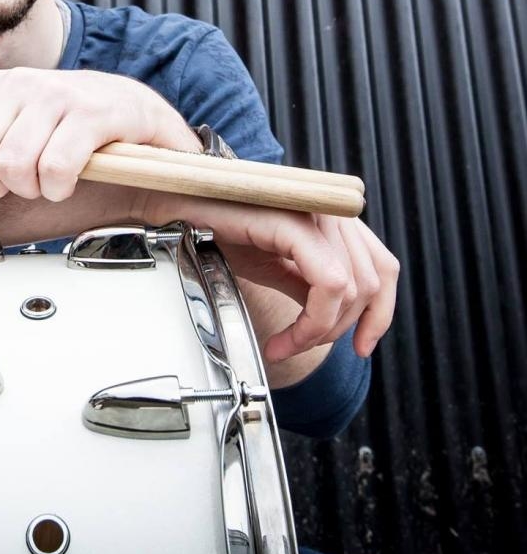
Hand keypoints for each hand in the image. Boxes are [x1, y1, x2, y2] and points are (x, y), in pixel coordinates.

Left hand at [0, 68, 196, 201]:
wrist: (141, 120)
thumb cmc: (70, 135)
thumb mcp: (6, 141)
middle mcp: (20, 84)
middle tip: (18, 187)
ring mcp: (57, 95)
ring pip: (11, 165)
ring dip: (29, 190)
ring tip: (46, 183)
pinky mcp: (94, 114)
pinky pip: (55, 168)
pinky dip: (58, 189)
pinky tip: (69, 183)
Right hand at [143, 194, 398, 361]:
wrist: (172, 207)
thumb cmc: (212, 227)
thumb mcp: (274, 266)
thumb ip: (310, 285)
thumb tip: (333, 319)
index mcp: (327, 215)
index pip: (382, 266)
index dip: (379, 313)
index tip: (360, 346)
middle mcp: (326, 207)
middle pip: (371, 282)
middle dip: (340, 328)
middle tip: (301, 346)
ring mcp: (312, 210)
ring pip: (353, 288)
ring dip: (321, 331)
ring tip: (288, 344)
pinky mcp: (293, 222)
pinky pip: (330, 284)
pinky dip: (312, 323)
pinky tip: (285, 339)